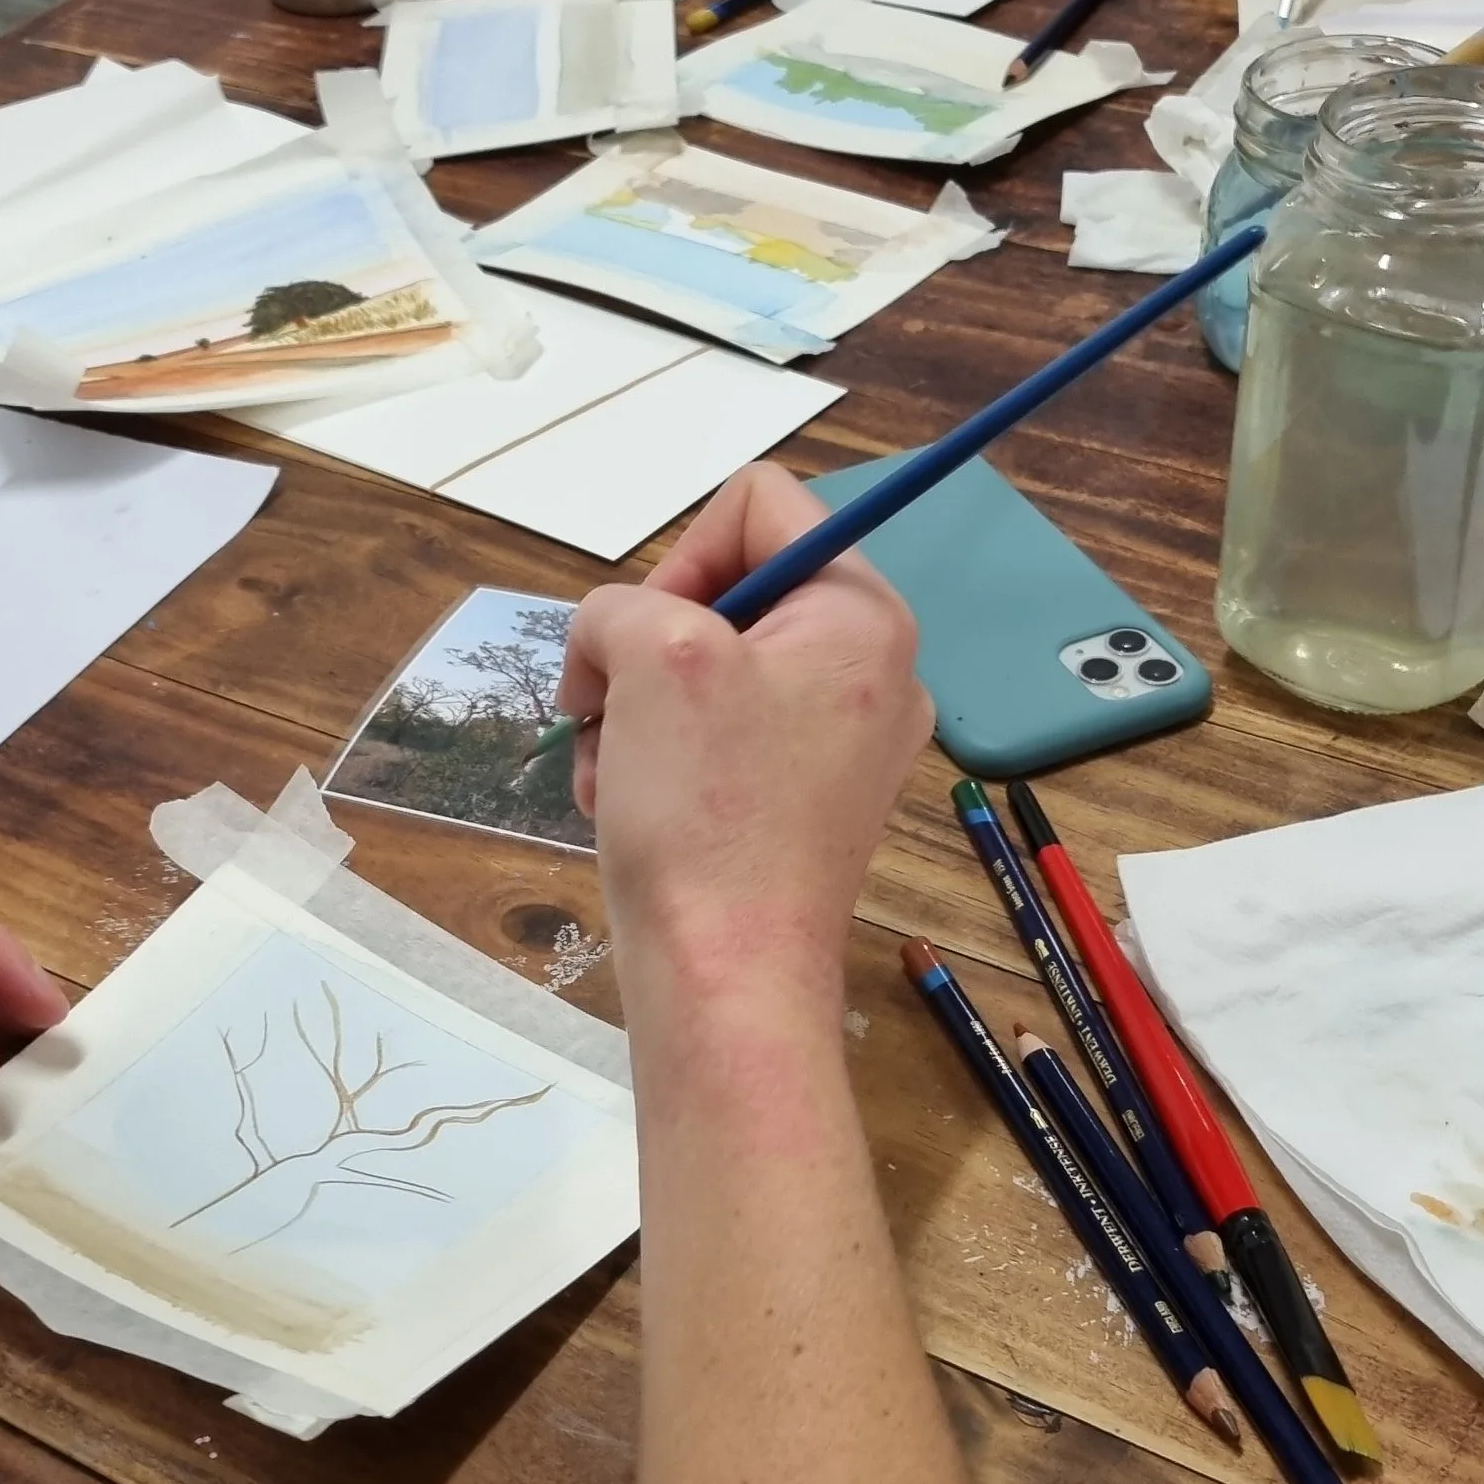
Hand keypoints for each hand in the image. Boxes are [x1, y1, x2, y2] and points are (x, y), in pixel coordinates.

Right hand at [556, 465, 930, 1014]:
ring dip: (638, 710)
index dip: (679, 555)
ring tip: (614, 774)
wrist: (727, 978)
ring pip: (710, 671)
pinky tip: (628, 810)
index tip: (645, 637)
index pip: (760, 505)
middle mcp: (873, 669)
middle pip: (730, 590)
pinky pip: (722, 740)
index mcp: (863, 615)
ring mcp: (844, 742)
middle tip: (610, 710)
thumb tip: (618, 646)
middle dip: (647, 646)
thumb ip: (623, 603)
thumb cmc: (705, 814)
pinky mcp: (808, 802)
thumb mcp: (647, 657)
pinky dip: (661, 761)